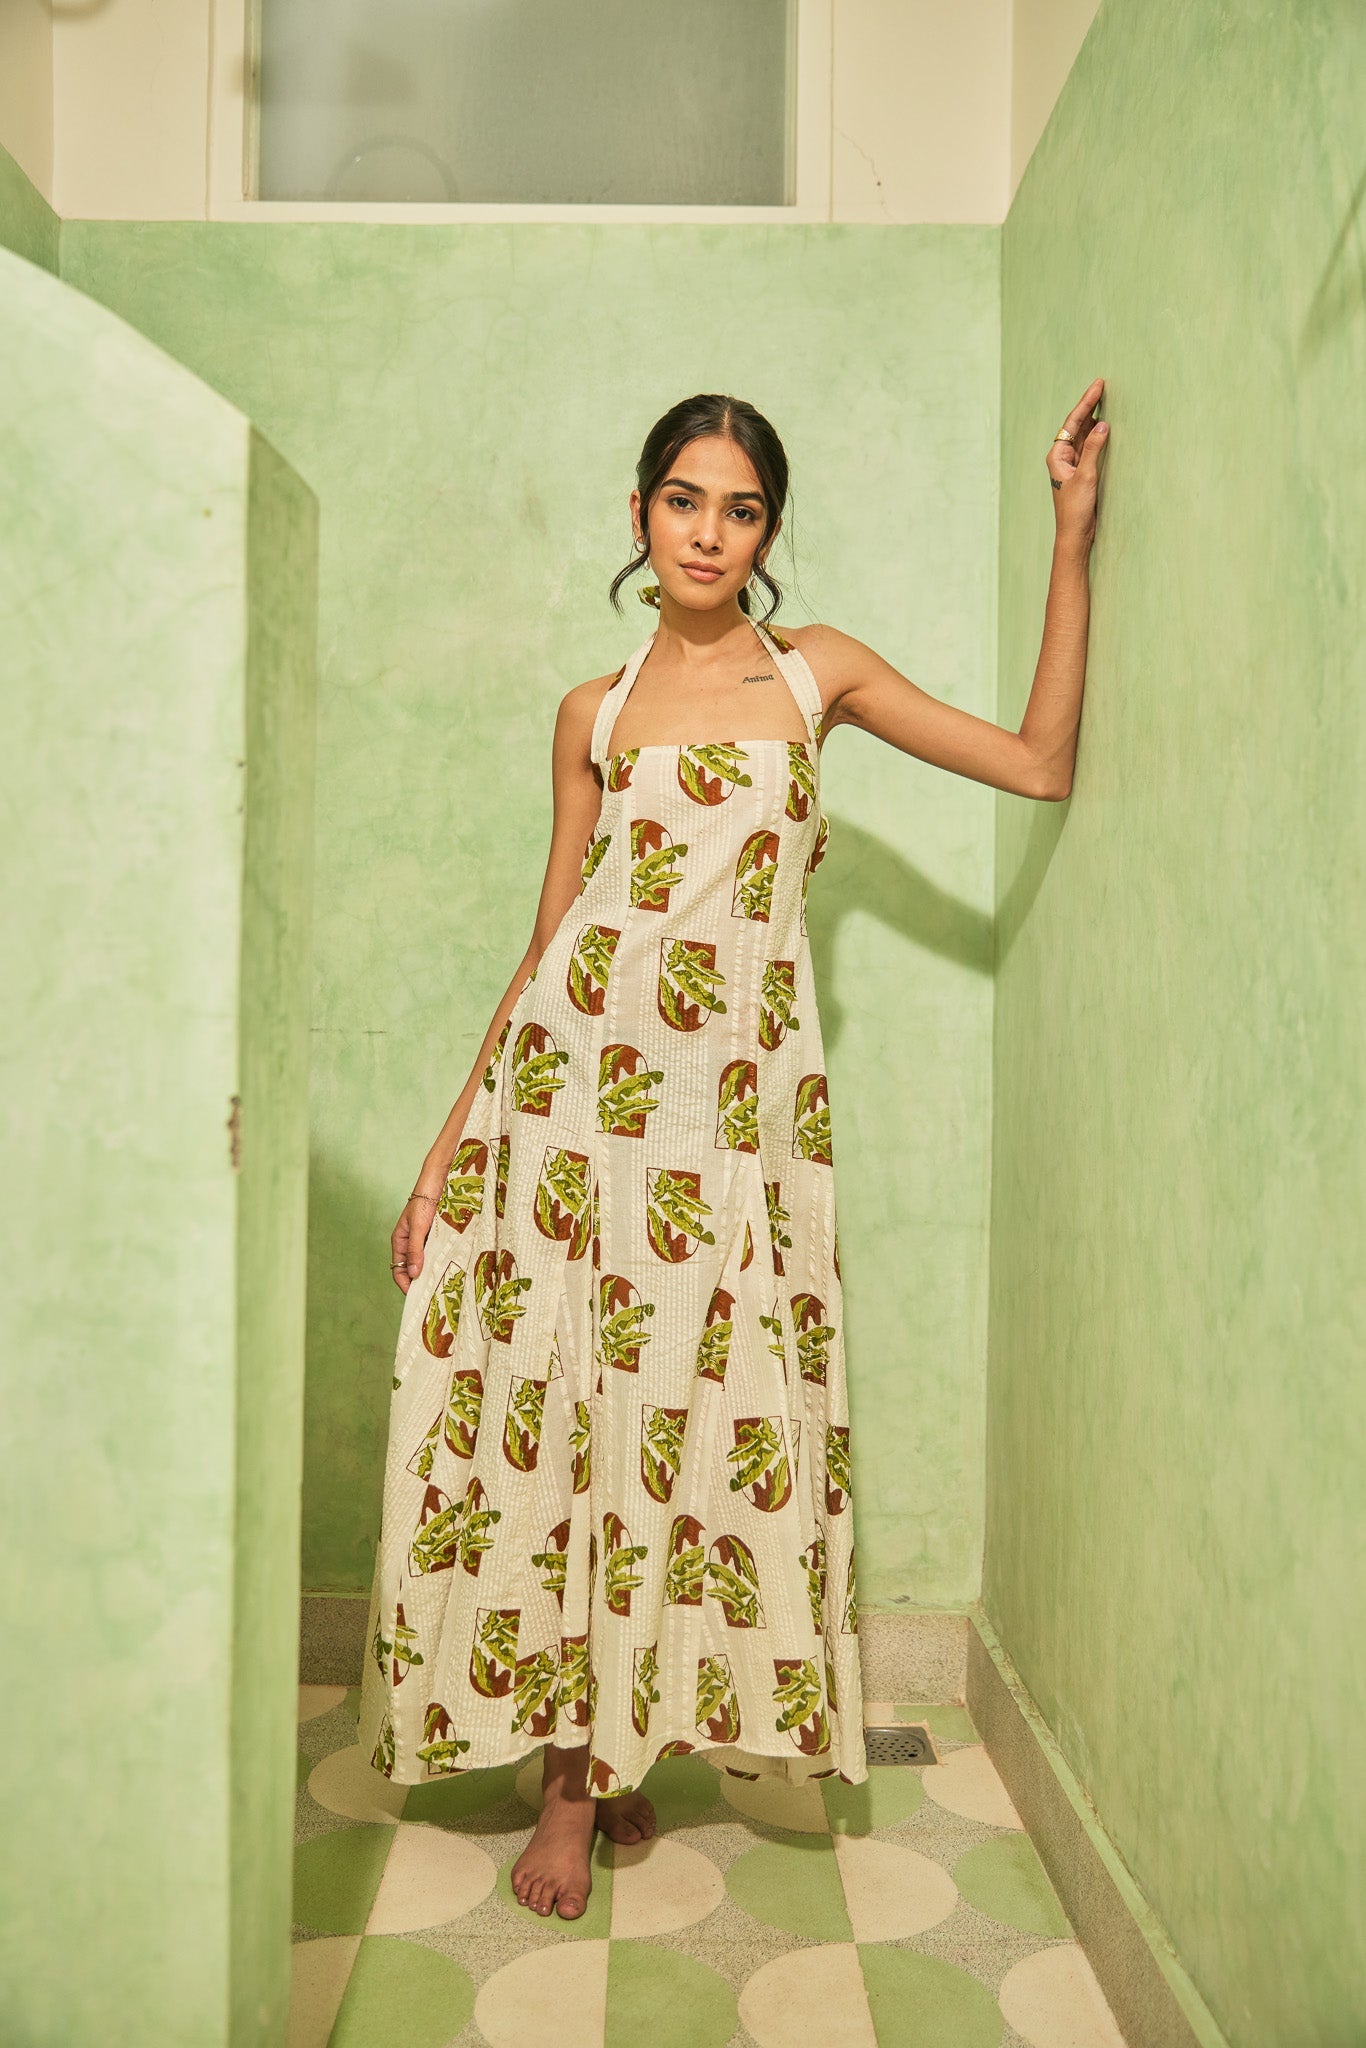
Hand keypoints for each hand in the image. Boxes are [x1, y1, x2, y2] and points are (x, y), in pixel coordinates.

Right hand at [391, 1189, 439, 1293]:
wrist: (438, 1182)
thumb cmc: (424, 1201)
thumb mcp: (418, 1227)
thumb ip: (415, 1249)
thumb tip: (414, 1274)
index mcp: (400, 1241)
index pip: (398, 1270)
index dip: (406, 1284)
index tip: (418, 1296)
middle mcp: (411, 1243)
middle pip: (413, 1268)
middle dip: (420, 1281)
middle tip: (433, 1294)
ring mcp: (424, 1240)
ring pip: (426, 1261)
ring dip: (432, 1271)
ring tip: (443, 1284)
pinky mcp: (437, 1236)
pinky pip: (437, 1252)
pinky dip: (441, 1261)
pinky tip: (450, 1267)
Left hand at [1047, 377, 1108, 552]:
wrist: (1075, 534)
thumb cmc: (1075, 509)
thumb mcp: (1085, 476)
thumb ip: (1093, 449)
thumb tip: (1103, 425)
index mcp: (1057, 456)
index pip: (1073, 423)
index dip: (1086, 403)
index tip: (1098, 386)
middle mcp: (1062, 457)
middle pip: (1077, 425)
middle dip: (1090, 406)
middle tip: (1102, 385)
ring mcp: (1072, 464)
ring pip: (1084, 434)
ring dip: (1094, 418)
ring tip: (1105, 398)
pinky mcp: (1082, 471)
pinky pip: (1090, 446)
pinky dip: (1098, 434)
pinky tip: (1105, 424)